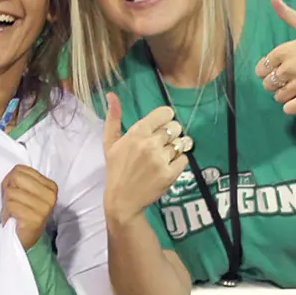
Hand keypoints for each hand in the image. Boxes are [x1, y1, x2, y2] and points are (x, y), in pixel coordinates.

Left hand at [1, 165, 57, 250]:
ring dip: (6, 204)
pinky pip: (11, 205)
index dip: (10, 181)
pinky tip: (12, 219)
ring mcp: (44, 208)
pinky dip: (6, 213)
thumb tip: (11, 175)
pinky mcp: (36, 219)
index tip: (15, 194)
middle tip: (12, 203)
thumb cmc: (21, 213)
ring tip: (13, 213)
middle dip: (8, 190)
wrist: (24, 240)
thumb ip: (19, 180)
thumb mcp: (24, 192)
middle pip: (16, 177)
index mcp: (50, 186)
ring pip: (11, 192)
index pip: (20, 169)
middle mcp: (51, 196)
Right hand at [102, 95, 188, 225]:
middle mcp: (150, 143)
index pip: (165, 113)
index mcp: (136, 133)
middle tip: (162, 144)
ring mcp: (161, 159)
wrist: (122, 199)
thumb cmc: (116, 169)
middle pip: (176, 127)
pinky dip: (179, 162)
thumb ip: (113, 118)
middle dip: (171, 133)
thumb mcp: (110, 143)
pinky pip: (184, 159)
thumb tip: (112, 94)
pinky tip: (168, 166)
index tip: (162, 126)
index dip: (166, 118)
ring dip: (175, 148)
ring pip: (181, 143)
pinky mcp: (170, 174)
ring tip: (164, 156)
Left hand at [255, 0, 295, 115]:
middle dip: (277, 84)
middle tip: (295, 78)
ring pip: (278, 97)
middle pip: (268, 85)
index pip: (261, 69)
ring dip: (286, 95)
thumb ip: (288, 14)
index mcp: (285, 51)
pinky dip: (292, 107)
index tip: (283, 69)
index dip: (270, 71)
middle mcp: (290, 67)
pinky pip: (288, 109)